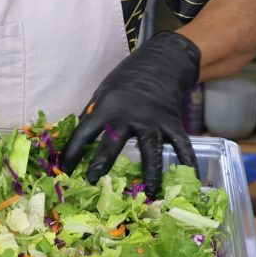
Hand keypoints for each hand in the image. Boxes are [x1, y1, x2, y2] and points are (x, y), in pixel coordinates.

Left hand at [60, 31, 201, 196]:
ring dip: (150, 173)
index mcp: (107, 108)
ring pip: (151, 150)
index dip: (72, 152)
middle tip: (93, 182)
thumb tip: (76, 141)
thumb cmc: (126, 81)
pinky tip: (191, 178)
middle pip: (114, 143)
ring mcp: (153, 121)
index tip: (63, 170)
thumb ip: (92, 116)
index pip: (84, 133)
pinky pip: (181, 145)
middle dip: (101, 163)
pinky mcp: (172, 123)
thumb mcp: (102, 93)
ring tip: (150, 193)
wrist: (159, 63)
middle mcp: (129, 116)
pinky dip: (188, 161)